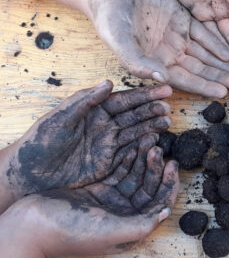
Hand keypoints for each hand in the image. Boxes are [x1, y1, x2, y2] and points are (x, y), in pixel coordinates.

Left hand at [3, 81, 172, 207]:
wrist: (31, 174)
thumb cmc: (41, 142)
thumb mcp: (60, 118)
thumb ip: (85, 101)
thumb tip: (108, 83)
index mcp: (93, 110)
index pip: (123, 100)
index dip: (143, 95)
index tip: (163, 90)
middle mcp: (104, 125)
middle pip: (133, 115)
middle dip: (151, 109)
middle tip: (168, 106)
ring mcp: (107, 143)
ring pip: (135, 131)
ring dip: (152, 125)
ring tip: (168, 121)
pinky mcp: (108, 162)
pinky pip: (130, 151)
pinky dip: (144, 145)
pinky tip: (157, 140)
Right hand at [3, 139, 178, 257]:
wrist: (32, 225)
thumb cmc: (72, 232)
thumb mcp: (111, 231)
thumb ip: (140, 225)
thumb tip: (165, 212)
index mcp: (131, 225)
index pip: (159, 202)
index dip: (168, 184)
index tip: (172, 165)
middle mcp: (124, 212)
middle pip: (148, 186)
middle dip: (155, 167)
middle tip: (157, 148)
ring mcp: (111, 199)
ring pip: (135, 175)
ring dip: (143, 159)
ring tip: (149, 141)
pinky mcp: (98, 187)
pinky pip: (119, 169)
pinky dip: (127, 157)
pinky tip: (133, 143)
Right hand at [90, 0, 228, 96]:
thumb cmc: (109, 19)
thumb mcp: (120, 43)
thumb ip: (139, 63)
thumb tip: (162, 80)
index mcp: (156, 64)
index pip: (185, 80)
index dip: (203, 86)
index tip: (222, 93)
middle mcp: (170, 54)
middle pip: (200, 69)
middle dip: (219, 77)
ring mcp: (178, 37)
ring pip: (205, 54)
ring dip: (222, 64)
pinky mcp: (183, 19)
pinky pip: (204, 34)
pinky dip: (217, 43)